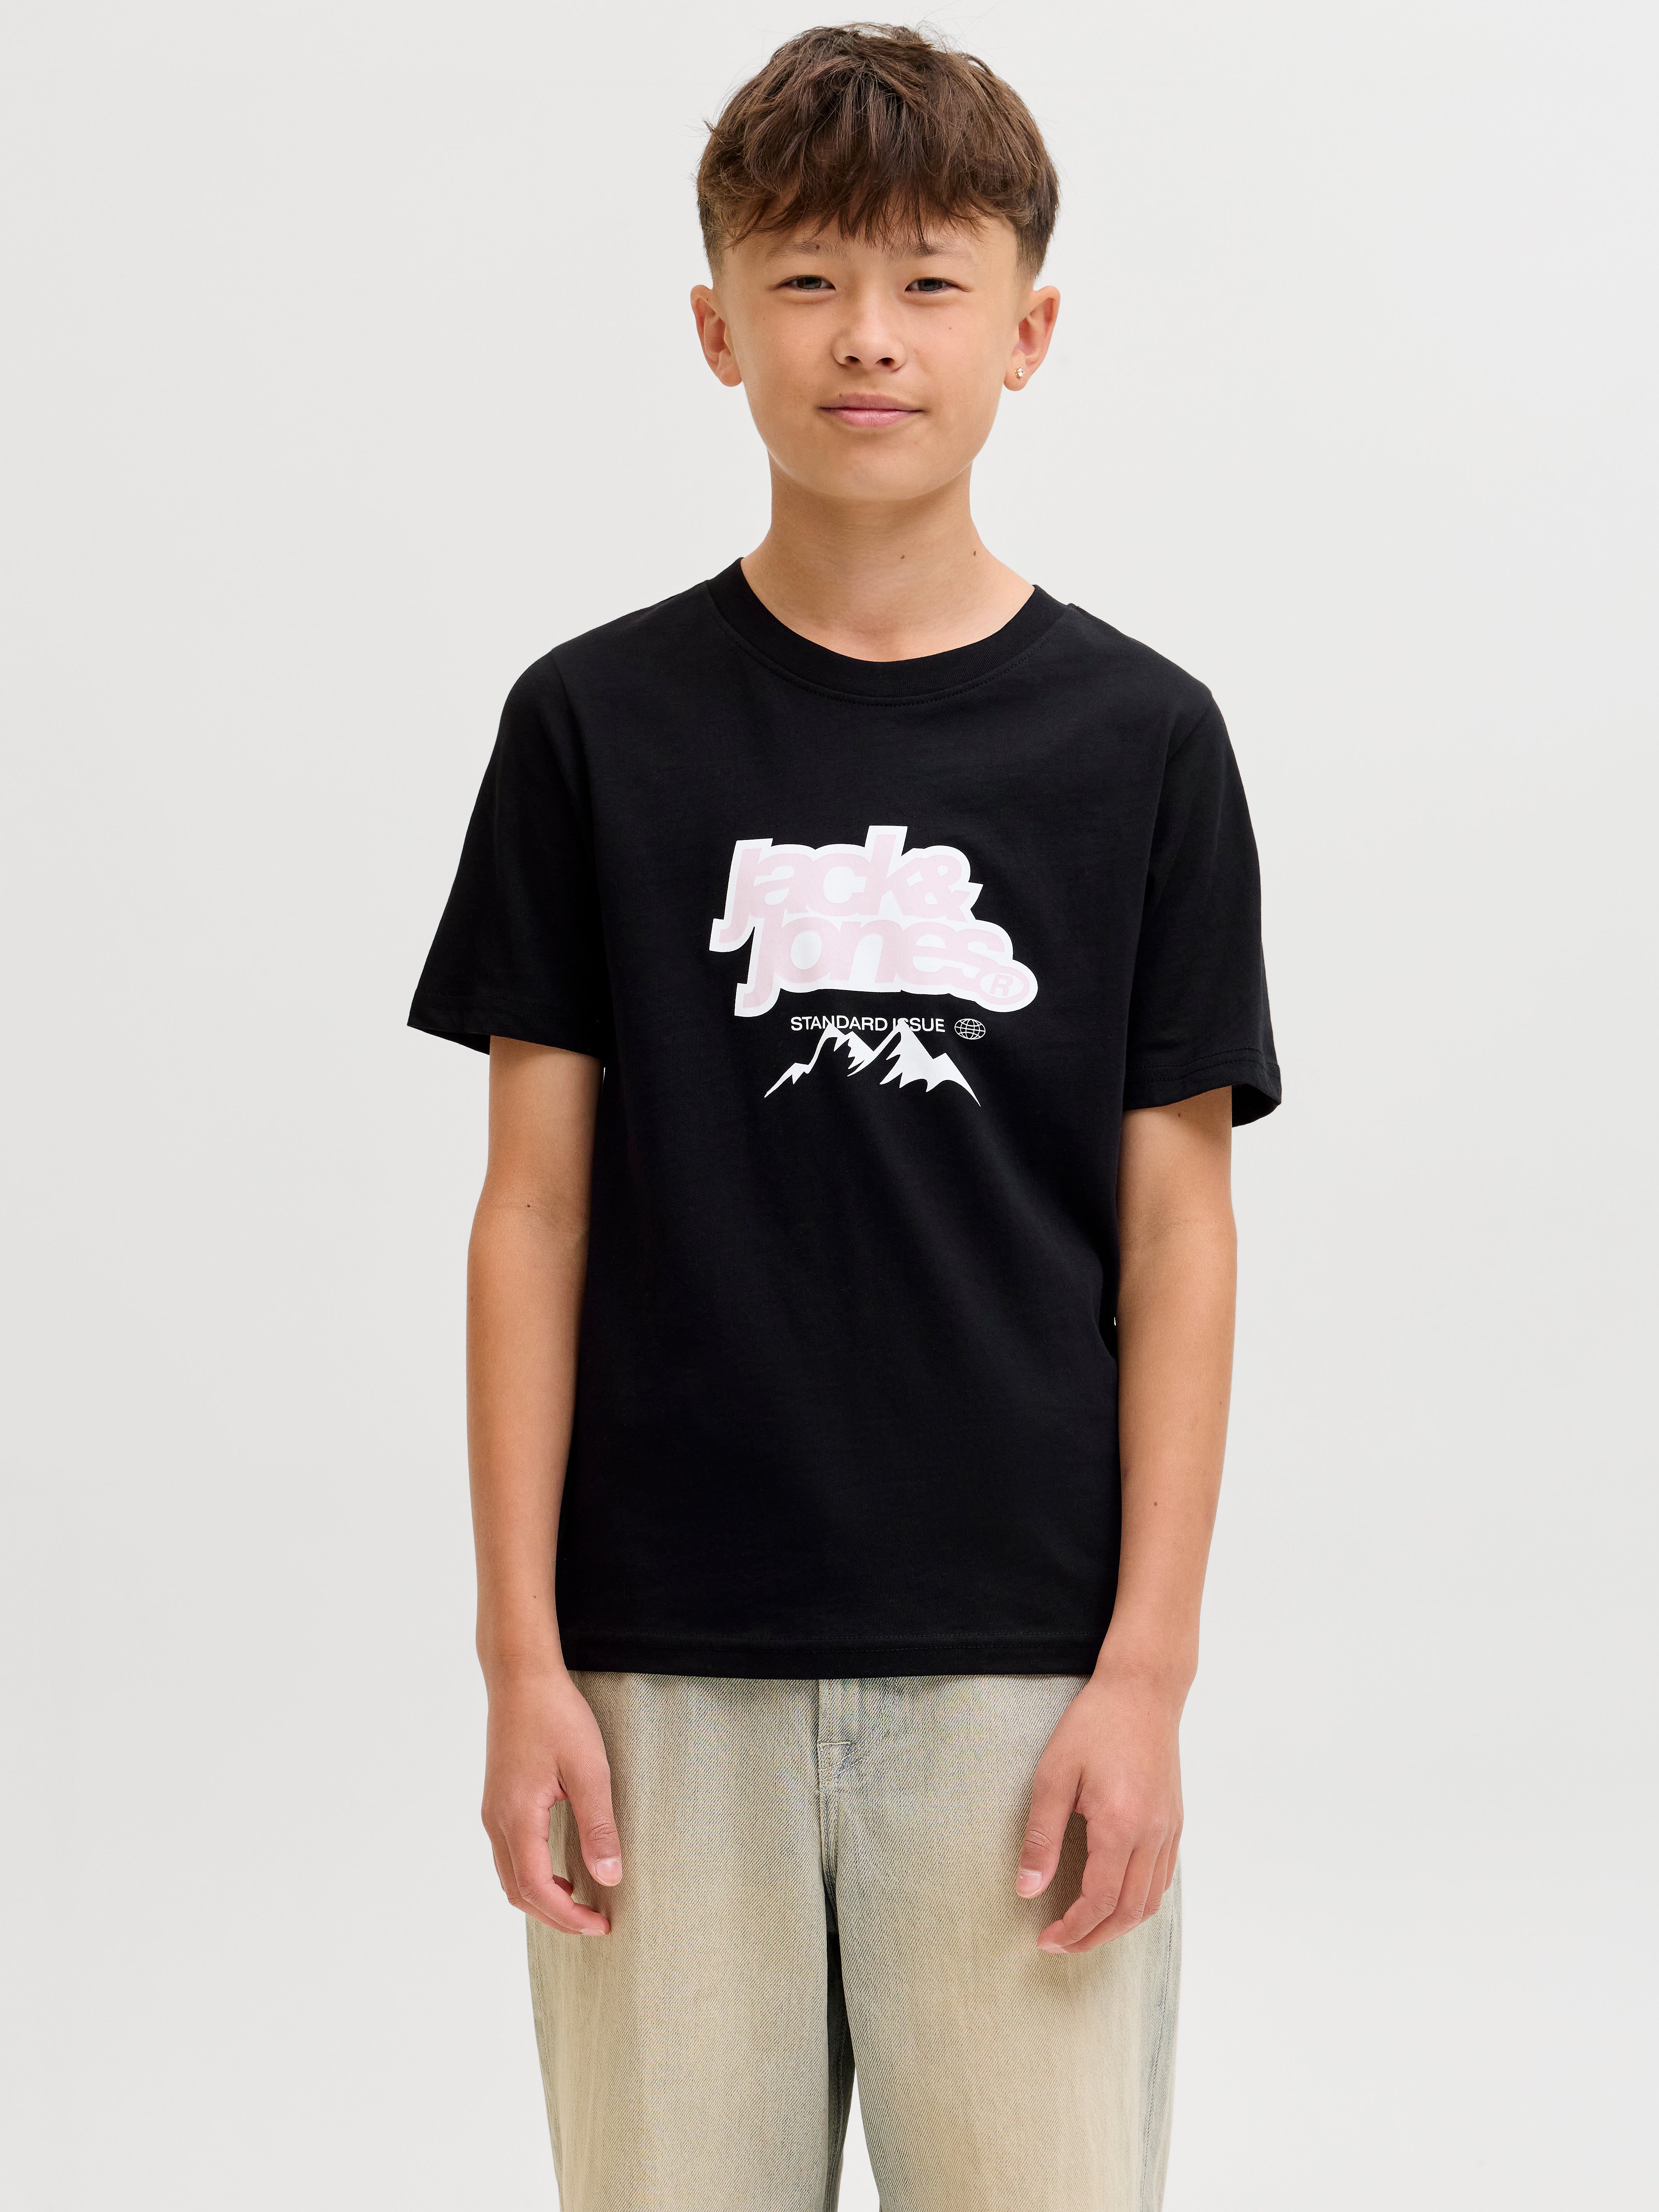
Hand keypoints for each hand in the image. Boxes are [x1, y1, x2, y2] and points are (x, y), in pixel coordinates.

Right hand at [481, 1665, 622, 1934]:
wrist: (521, 1677)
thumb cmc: (556, 1716)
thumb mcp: (589, 1770)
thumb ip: (598, 1826)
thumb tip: (609, 1877)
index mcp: (517, 1817)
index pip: (537, 1889)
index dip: (568, 1916)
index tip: (602, 1925)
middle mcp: (496, 1820)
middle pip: (518, 1891)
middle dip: (555, 1916)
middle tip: (595, 1922)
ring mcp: (492, 1811)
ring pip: (509, 1876)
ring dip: (541, 1898)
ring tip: (580, 1902)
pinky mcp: (497, 1800)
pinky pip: (508, 1854)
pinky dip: (531, 1875)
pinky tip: (560, 1869)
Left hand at [1015, 1663, 1183, 1952]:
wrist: (1142, 1690)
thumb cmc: (1094, 1725)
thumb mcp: (1054, 1775)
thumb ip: (1042, 1836)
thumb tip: (1027, 1890)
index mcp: (1121, 1827)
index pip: (1099, 1901)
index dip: (1072, 1929)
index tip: (1045, 1939)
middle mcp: (1152, 1836)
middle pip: (1130, 1912)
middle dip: (1094, 1937)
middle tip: (1061, 1944)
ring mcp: (1169, 1829)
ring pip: (1151, 1900)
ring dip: (1119, 1925)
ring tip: (1085, 1929)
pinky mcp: (1175, 1820)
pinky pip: (1163, 1877)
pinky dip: (1140, 1900)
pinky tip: (1115, 1897)